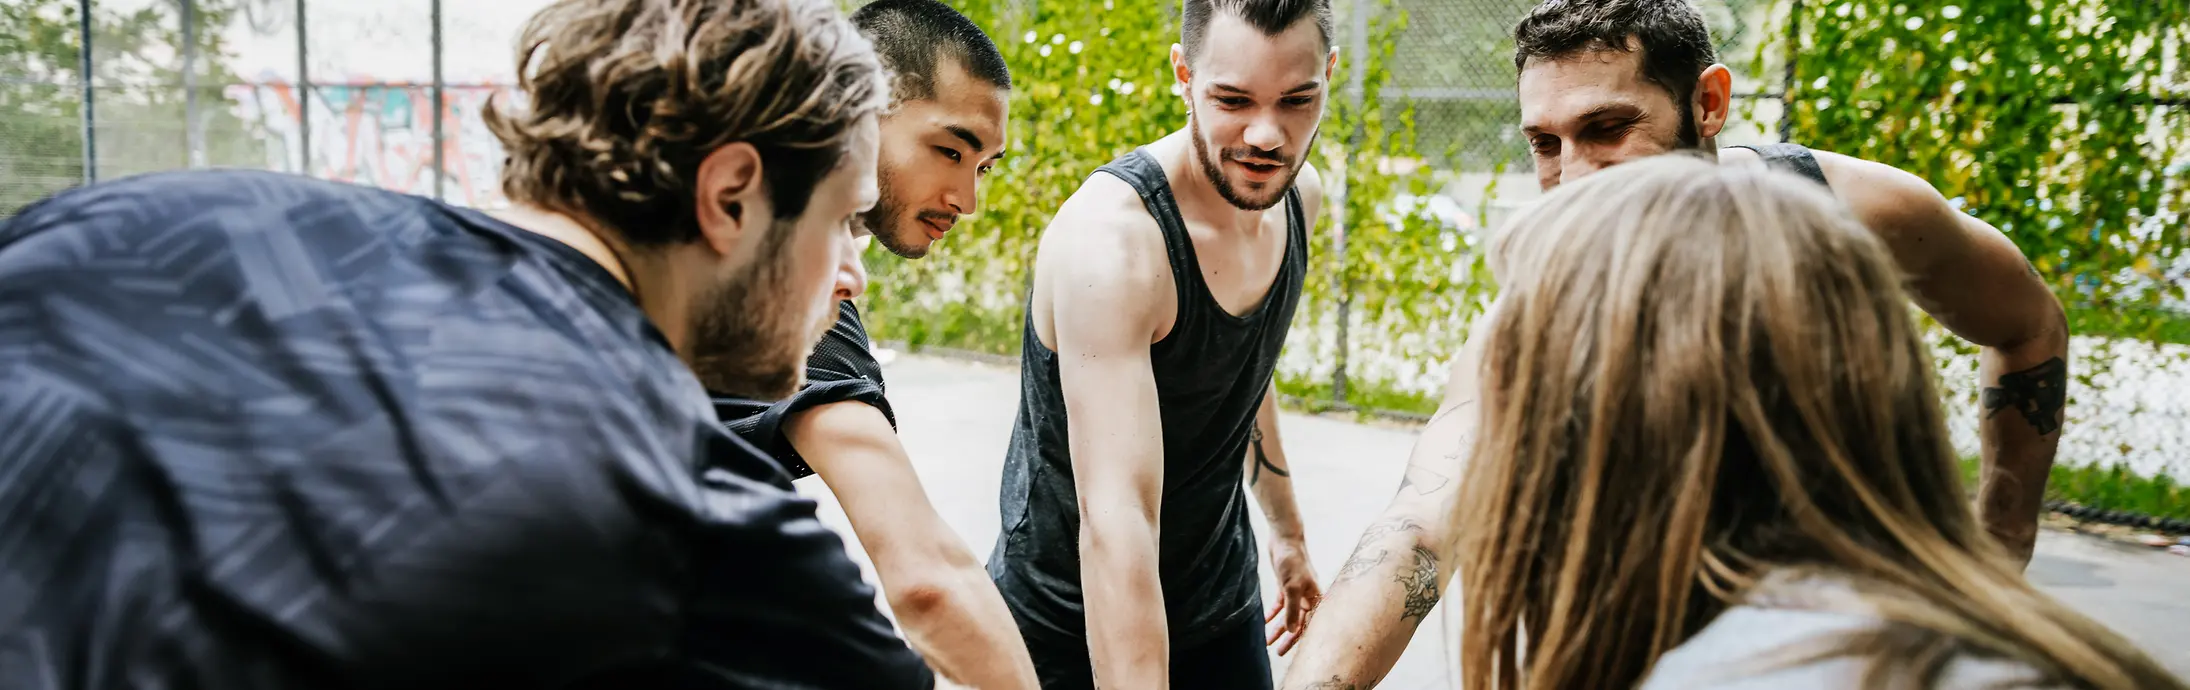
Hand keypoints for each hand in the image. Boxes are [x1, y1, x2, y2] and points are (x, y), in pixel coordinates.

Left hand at [1264, 534, 1320, 654]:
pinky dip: (1273, 614)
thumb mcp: (1291, 586)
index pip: (1309, 624)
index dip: (1298, 639)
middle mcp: (1307, 596)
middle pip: (1299, 622)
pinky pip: (1280, 605)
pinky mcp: (1286, 586)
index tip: (1286, 651)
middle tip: (1278, 652)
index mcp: (1314, 598)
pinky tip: (1264, 622)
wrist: (1285, 538)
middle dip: (1288, 638)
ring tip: (1268, 641)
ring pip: (1288, 615)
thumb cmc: (1292, 560)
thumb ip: (1292, 609)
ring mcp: (1297, 591)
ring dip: (1278, 628)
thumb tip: (1291, 630)